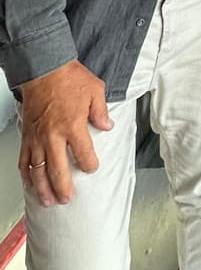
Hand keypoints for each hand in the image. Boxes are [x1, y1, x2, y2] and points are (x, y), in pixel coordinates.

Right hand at [18, 60, 112, 205]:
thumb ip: (101, 111)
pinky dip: (27, 175)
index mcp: (74, 125)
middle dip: (63, 188)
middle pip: (58, 170)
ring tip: (49, 201)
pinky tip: (30, 183)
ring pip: (38, 171)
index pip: (85, 155)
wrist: (44, 68)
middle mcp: (54, 136)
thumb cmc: (69, 78)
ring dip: (43, 188)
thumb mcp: (95, 90)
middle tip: (67, 199)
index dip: (90, 165)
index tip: (92, 168)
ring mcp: (38, 138)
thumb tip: (107, 126)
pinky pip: (25, 160)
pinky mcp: (27, 136)